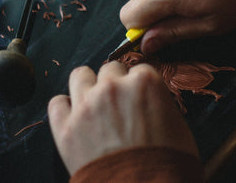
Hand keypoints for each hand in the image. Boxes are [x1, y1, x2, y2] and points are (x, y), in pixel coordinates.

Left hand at [47, 61, 198, 174]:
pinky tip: (74, 118)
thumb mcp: (178, 127)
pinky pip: (56, 103)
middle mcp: (112, 87)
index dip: (140, 85)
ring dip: (88, 86)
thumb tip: (150, 103)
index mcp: (144, 83)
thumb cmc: (168, 165)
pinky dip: (64, 109)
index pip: (139, 69)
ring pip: (80, 75)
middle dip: (115, 84)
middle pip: (110, 69)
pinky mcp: (65, 128)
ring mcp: (86, 105)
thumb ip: (159, 104)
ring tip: (94, 103)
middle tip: (119, 104)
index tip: (139, 98)